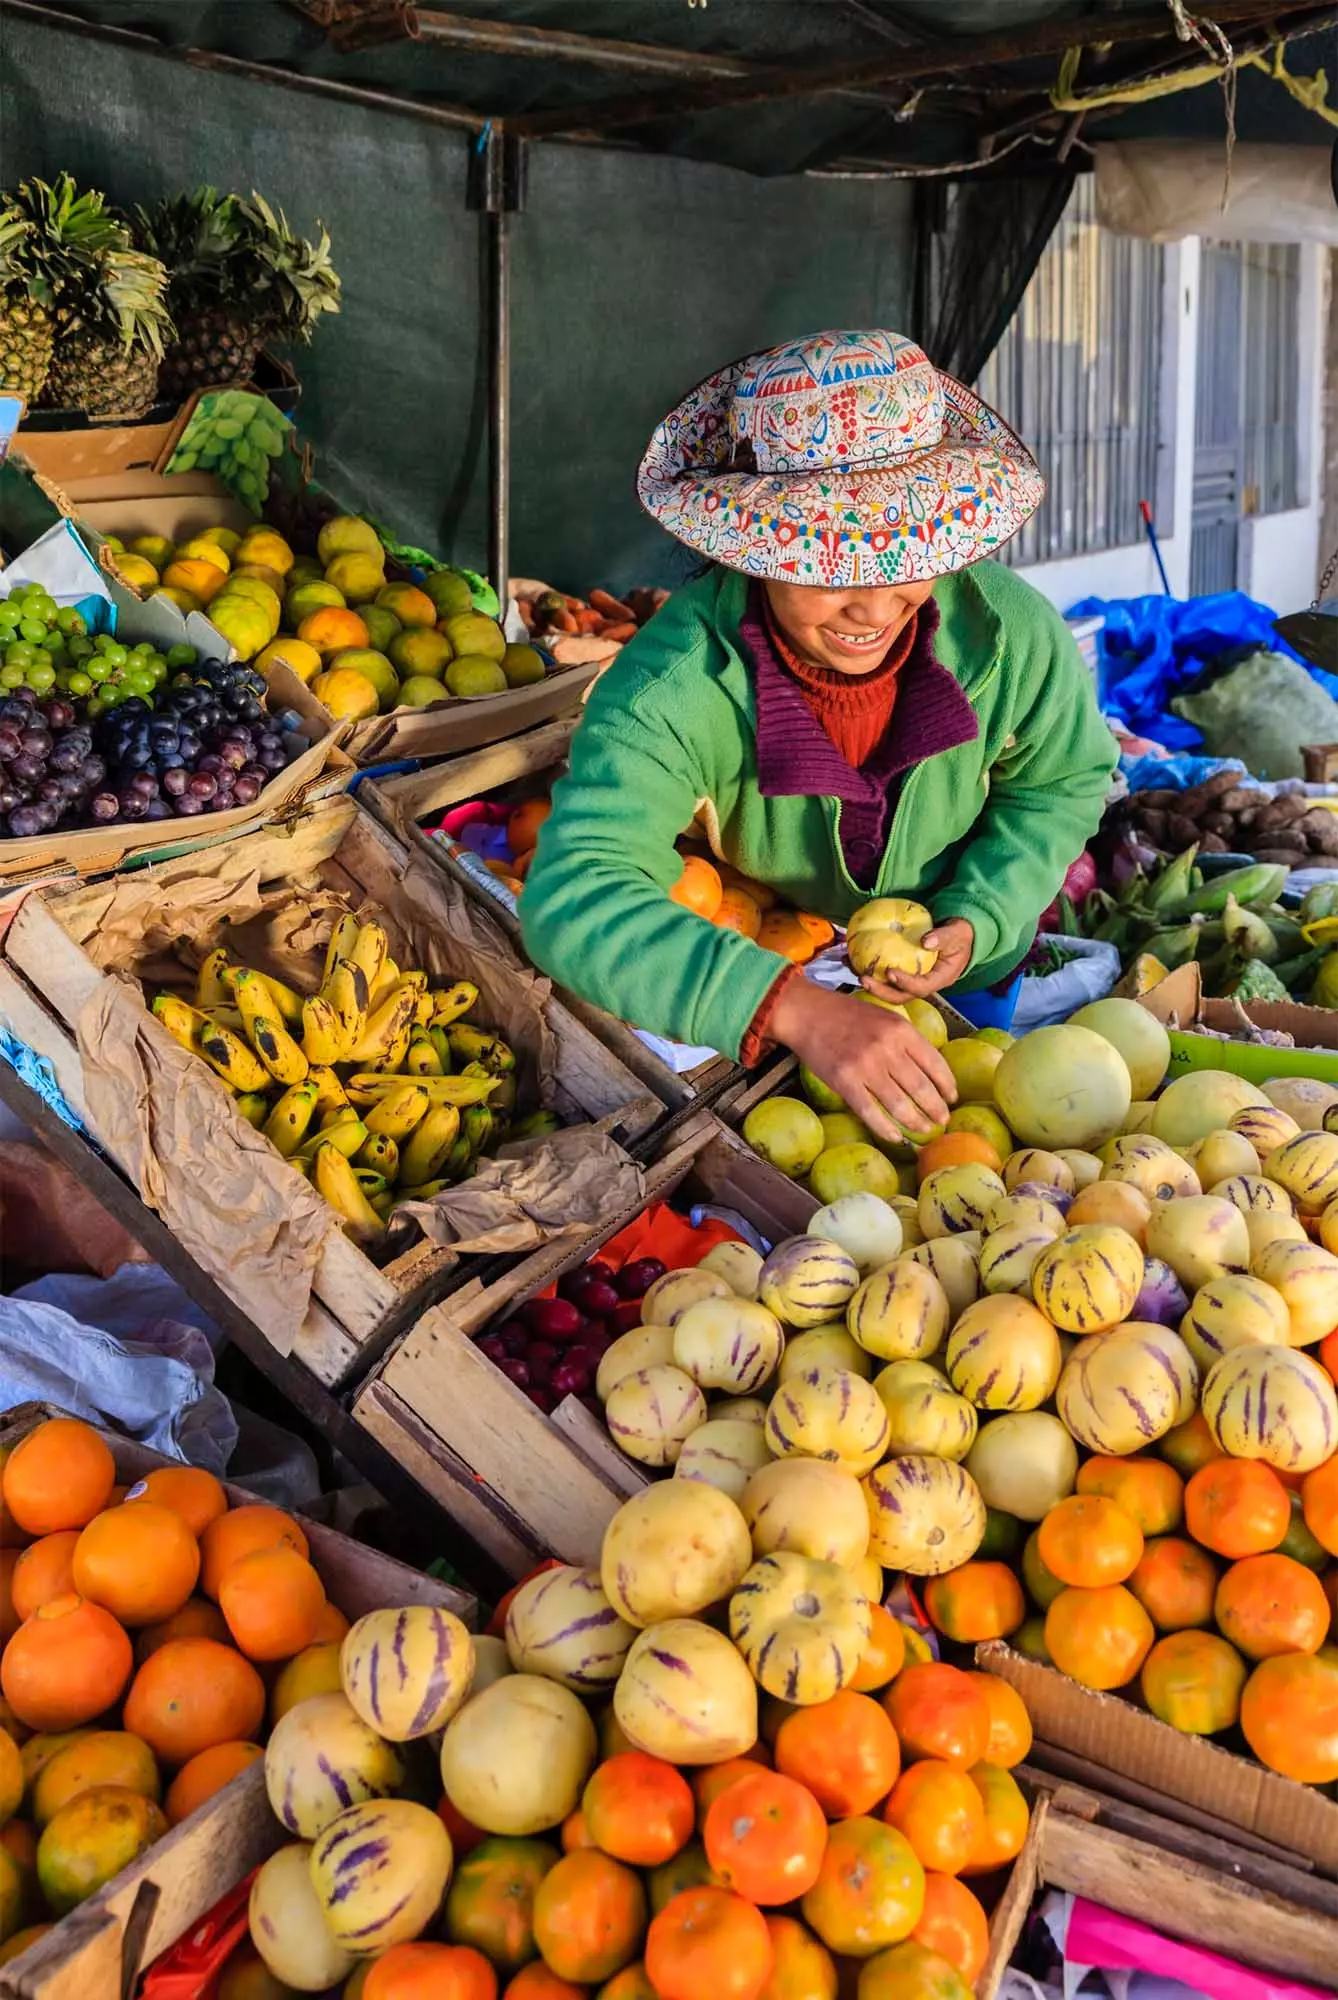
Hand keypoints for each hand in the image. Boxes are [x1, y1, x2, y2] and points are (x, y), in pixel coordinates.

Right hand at [770, 979, 956, 1145]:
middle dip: (936, 1109)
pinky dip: (885, 1128)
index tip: (952, 1098)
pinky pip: (870, 1112)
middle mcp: (887, 1048)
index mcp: (901, 1030)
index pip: (935, 1063)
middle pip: (921, 1088)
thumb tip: (930, 1072)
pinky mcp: (844, 1081)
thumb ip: (907, 1040)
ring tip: (924, 1130)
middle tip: (943, 1121)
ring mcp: (865, 1066)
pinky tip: (895, 1137)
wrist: (808, 1013)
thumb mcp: (886, 1018)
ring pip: (899, 1104)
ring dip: (916, 1122)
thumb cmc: (848, 1016)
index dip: (947, 1085)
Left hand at [860, 916, 974, 1003]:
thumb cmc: (960, 934)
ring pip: (889, 988)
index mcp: (940, 979)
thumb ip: (944, 937)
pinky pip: (884, 975)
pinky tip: (851, 957)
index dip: (905, 983)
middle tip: (863, 978)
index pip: (921, 988)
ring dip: (870, 982)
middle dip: (881, 991)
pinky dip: (868, 967)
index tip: (891, 971)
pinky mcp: (903, 973)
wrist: (959, 936)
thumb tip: (926, 941)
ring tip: (851, 968)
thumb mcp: (958, 932)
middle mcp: (924, 985)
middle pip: (901, 996)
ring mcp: (912, 980)